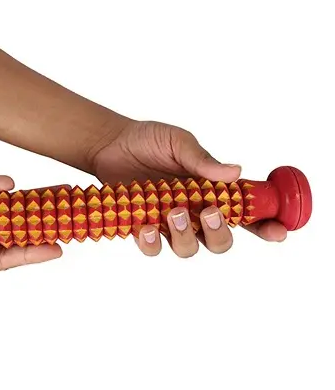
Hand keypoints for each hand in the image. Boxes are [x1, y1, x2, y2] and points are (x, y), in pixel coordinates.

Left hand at [92, 120, 286, 257]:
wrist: (111, 143)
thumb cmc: (149, 140)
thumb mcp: (178, 142)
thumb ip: (202, 160)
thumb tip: (235, 172)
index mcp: (211, 191)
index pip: (244, 214)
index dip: (264, 226)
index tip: (278, 230)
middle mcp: (193, 211)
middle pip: (219, 241)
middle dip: (219, 233)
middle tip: (208, 211)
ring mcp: (168, 222)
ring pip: (189, 249)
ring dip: (185, 237)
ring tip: (172, 212)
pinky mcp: (143, 228)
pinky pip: (153, 249)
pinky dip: (152, 243)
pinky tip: (146, 227)